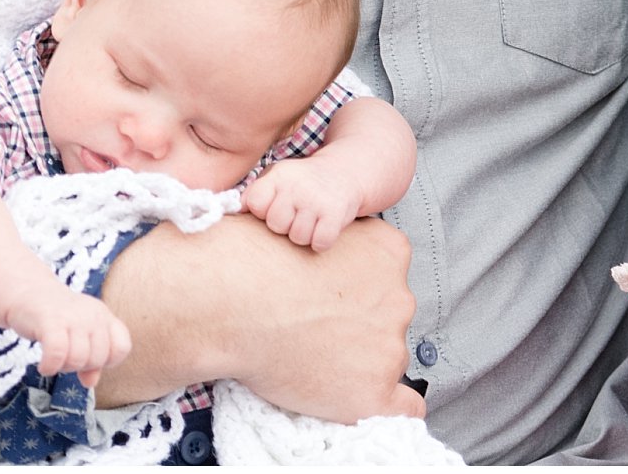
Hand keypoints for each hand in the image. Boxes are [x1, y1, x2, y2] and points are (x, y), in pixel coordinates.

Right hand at [4, 285, 132, 386]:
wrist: (29, 293)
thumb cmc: (58, 319)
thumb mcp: (80, 336)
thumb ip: (90, 361)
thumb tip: (91, 383)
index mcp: (105, 317)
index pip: (122, 348)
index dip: (107, 361)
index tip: (89, 360)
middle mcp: (94, 315)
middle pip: (98, 358)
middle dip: (80, 367)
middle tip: (65, 359)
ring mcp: (73, 317)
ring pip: (79, 358)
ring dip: (63, 368)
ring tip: (54, 360)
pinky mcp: (50, 320)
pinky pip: (57, 353)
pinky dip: (50, 366)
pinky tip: (44, 367)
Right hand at [97, 213, 423, 422]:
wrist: (223, 301)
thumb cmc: (247, 255)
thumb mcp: (304, 218)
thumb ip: (324, 234)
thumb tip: (314, 243)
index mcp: (389, 250)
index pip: (387, 275)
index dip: (354, 288)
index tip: (324, 297)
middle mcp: (399, 297)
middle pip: (387, 315)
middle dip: (356, 322)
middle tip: (309, 327)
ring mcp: (390, 345)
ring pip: (384, 358)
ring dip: (356, 360)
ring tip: (306, 355)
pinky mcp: (373, 390)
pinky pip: (403, 408)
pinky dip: (384, 407)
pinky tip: (357, 400)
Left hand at [243, 157, 363, 250]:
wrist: (349, 171)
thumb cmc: (305, 182)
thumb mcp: (279, 178)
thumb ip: (253, 194)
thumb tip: (222, 211)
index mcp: (279, 175)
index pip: (255, 204)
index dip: (265, 212)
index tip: (278, 205)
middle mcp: (297, 185)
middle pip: (276, 225)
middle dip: (287, 225)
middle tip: (300, 212)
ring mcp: (317, 199)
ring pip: (298, 237)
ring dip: (306, 233)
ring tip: (313, 217)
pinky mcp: (336, 213)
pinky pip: (319, 242)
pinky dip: (322, 240)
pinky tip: (325, 226)